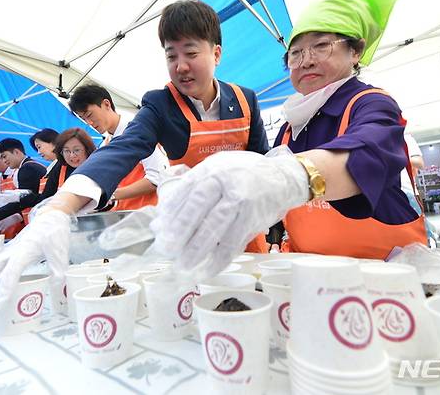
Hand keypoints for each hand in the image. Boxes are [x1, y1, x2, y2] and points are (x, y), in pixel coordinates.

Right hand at [0, 210, 70, 319]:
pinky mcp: (6, 254)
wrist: (49, 217)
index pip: (10, 272)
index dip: (3, 289)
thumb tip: (56, 288)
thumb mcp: (61, 252)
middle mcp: (11, 251)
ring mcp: (6, 252)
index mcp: (25, 250)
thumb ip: (58, 270)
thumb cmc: (54, 233)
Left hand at [149, 150, 308, 279]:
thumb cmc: (242, 176)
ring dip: (196, 249)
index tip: (158, 230)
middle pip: (198, 208)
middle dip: (179, 231)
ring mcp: (242, 201)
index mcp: (212, 169)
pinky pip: (233, 243)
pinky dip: (219, 259)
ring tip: (183, 264)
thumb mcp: (216, 171)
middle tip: (165, 249)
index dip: (170, 212)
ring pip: (215, 227)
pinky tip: (206, 269)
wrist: (282, 178)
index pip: (186, 191)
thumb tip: (160, 221)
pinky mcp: (253, 219)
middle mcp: (226, 181)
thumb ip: (189, 192)